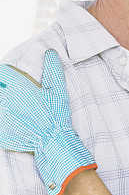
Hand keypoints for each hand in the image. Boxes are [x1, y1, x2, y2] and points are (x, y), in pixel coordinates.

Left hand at [0, 50, 96, 194]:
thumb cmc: (56, 115)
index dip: (7, 78)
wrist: (53, 143)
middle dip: (6, 92)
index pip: (2, 74)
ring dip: (4, 107)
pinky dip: (4, 123)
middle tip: (20, 103)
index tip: (12, 84)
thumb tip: (50, 51)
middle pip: (0, 89)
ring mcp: (0, 115)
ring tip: (18, 114)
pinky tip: (14, 124)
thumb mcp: (58, 90)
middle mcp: (4, 98)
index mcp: (15, 85)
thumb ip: (53, 68)